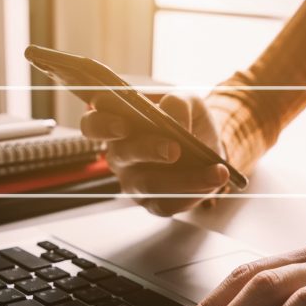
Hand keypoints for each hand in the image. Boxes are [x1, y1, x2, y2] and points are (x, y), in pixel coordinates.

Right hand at [80, 93, 228, 216]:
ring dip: (182, 178)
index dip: (102, 125)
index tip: (124, 124)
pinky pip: (165, 204)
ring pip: (147, 184)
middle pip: (120, 155)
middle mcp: (119, 154)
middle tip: (174, 149)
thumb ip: (178, 103)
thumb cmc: (187, 120)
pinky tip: (213, 180)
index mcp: (117, 123)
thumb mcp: (188, 101)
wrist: (207, 146)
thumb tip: (173, 118)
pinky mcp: (151, 202)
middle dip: (147, 150)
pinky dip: (192, 194)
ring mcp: (132, 181)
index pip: (93, 125)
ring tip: (212, 171)